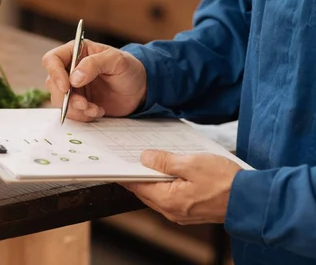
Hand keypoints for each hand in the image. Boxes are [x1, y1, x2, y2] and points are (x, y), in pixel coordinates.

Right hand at [42, 40, 146, 121]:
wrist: (140, 90)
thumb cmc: (129, 69)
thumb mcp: (116, 61)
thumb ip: (94, 64)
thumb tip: (74, 78)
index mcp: (76, 52)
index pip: (52, 59)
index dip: (55, 73)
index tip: (66, 87)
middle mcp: (70, 69)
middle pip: (53, 83)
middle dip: (66, 97)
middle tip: (84, 104)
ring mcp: (73, 88)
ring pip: (59, 100)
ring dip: (75, 109)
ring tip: (94, 109)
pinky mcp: (78, 103)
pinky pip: (71, 112)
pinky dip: (82, 115)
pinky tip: (98, 111)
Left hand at [122, 150, 242, 224]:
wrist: (251, 200)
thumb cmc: (225, 181)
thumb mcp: (191, 164)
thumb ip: (165, 162)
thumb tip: (145, 158)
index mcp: (168, 200)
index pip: (137, 186)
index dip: (127, 172)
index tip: (120, 160)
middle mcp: (171, 211)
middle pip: (145, 191)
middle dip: (139, 174)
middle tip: (134, 156)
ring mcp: (181, 214)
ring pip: (157, 194)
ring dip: (153, 178)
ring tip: (153, 160)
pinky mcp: (191, 211)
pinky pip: (170, 197)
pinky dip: (166, 184)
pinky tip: (170, 171)